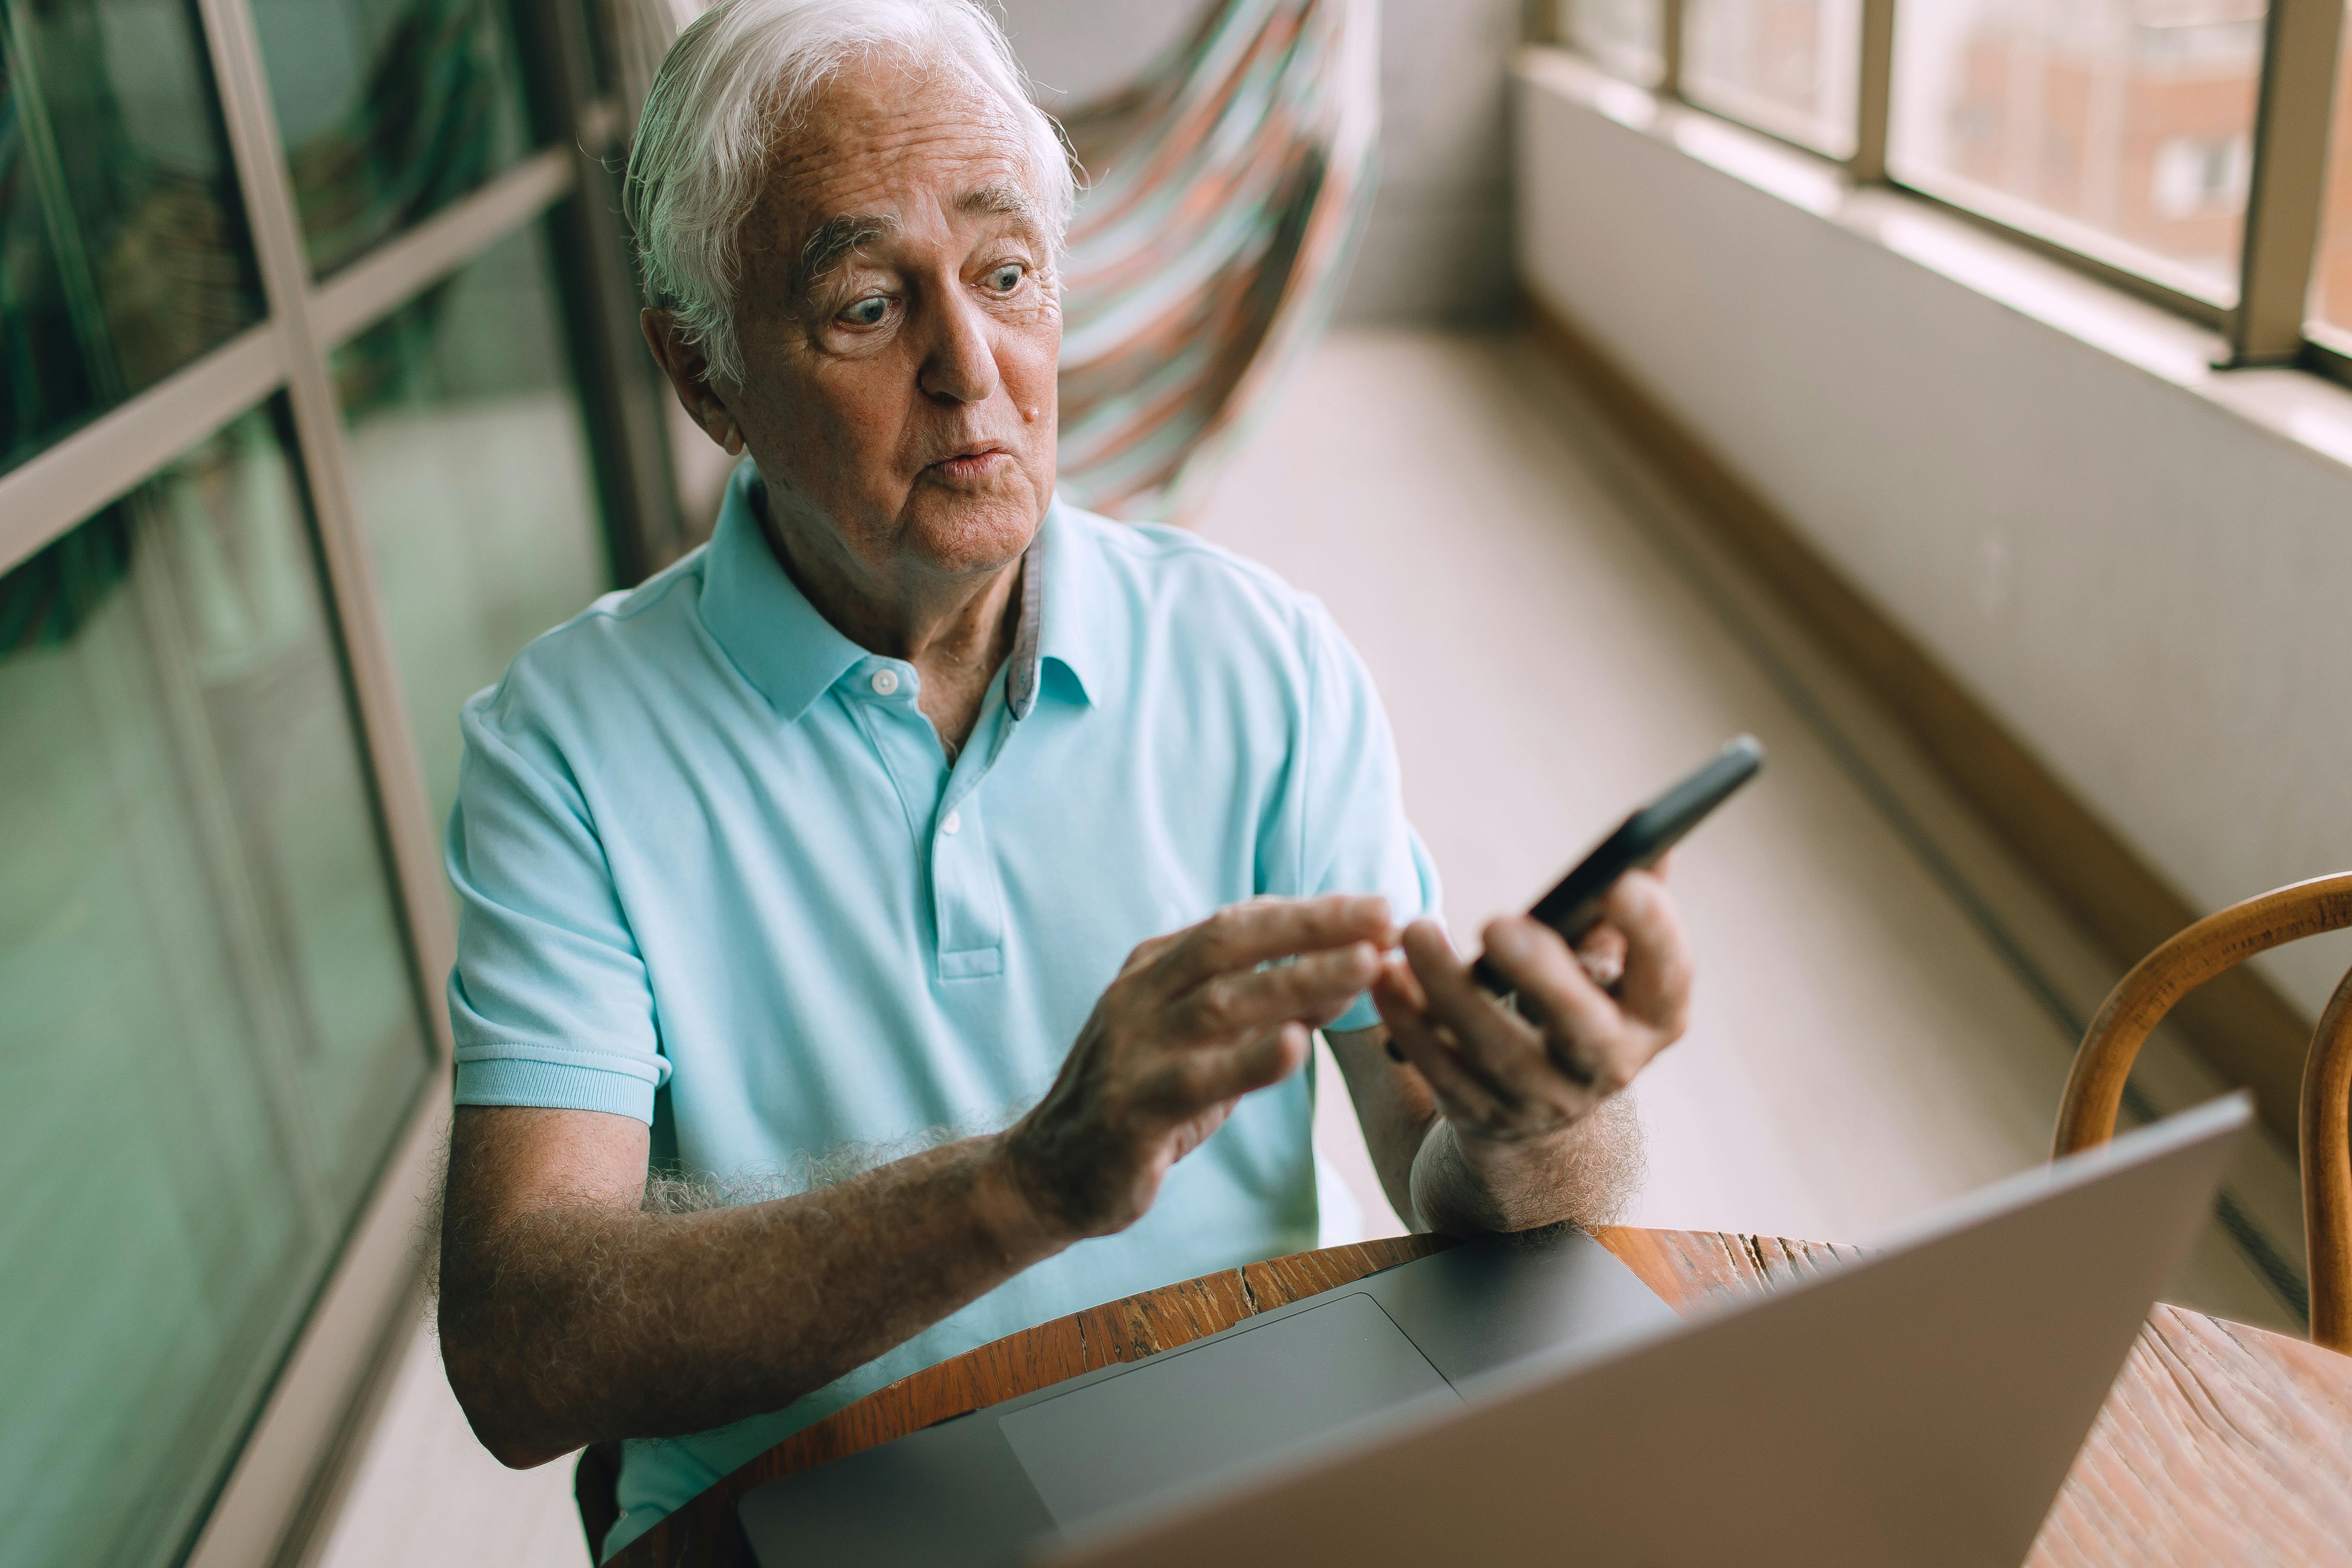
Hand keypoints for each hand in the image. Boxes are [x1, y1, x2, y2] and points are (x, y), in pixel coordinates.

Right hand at [1003, 895, 1394, 1240]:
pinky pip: (1195, 1080)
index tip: (1379, 906)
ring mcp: (1132, 1050)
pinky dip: (1249, 1060)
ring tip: (1363, 966)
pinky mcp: (1132, 1111)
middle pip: (1231, 942)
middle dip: (1313, 926)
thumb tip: (1351, 968)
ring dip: (1298, 980)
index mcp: (1155, 967)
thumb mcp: (1202, 1042)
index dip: (1311, 912)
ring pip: (1221, 1002)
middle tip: (1385, 916)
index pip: (1240, 923)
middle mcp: (1140, 996)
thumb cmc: (1144, 1097)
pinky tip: (1297, 1045)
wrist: (1050, 1173)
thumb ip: (1265, 1007)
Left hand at [1371, 870, 1689, 1151]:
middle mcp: (1608, 1066)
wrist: (1541, 1098)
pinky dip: (1410, 1023)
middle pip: (1582, 1028)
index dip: (1653, 933)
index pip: (1667, 978)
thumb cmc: (1580, 995)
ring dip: (1450, 990)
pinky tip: (1385, 976)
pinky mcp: (1482, 1114)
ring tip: (1416, 930)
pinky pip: (1440, 1070)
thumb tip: (1653, 837)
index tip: (1622, 883)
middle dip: (1542, 976)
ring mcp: (1544, 1099)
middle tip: (1495, 923)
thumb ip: (1629, 903)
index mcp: (1653, 1018)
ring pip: (1497, 1051)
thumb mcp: (1614, 956)